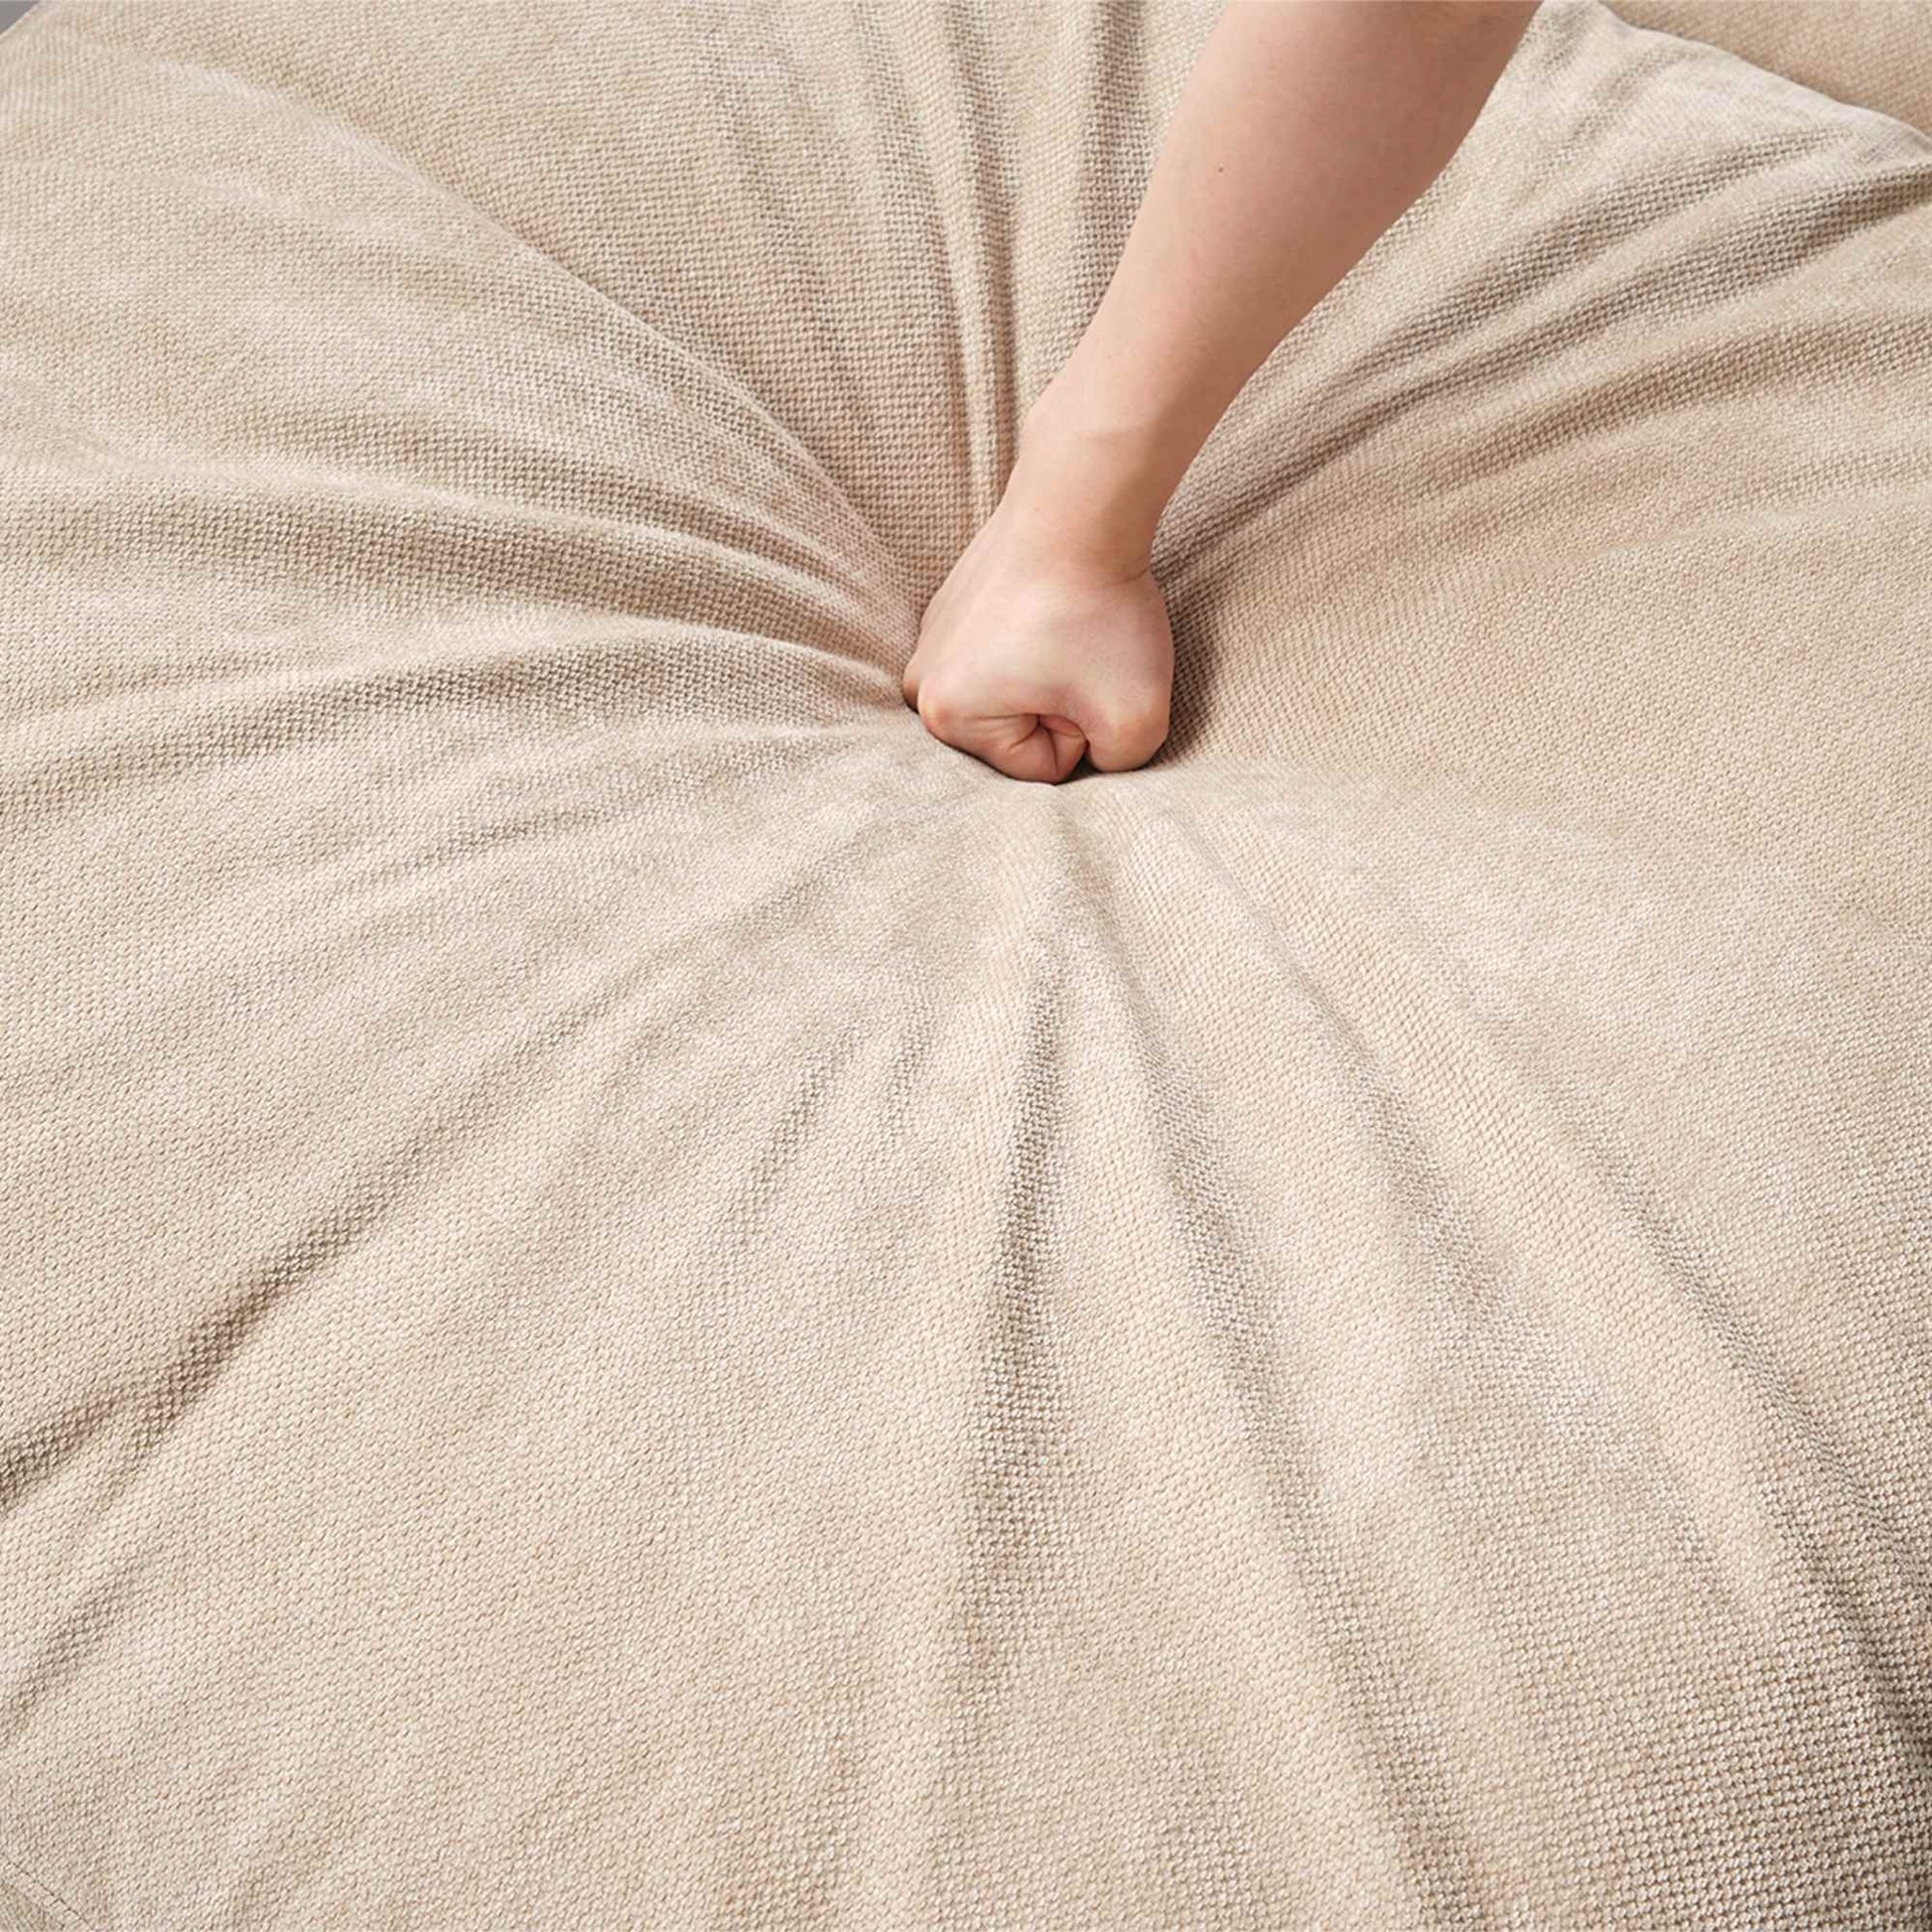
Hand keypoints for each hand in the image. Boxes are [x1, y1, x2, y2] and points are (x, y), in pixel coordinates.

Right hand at [900, 498, 1173, 783]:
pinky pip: (1006, 654)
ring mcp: (931, 638)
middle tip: (1084, 656)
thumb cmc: (1099, 613)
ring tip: (1069, 630)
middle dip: (1062, 708)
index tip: (1090, 679)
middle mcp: (921, 681)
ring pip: (1013, 694)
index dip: (1083, 731)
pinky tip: (1053, 606)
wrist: (1081, 503)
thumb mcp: (1137, 725)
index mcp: (944, 717)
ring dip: (1051, 675)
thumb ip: (1117, 769)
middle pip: (1016, 735)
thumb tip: (1096, 756)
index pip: (1038, 769)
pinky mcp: (953, 604)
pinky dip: (1037, 639)